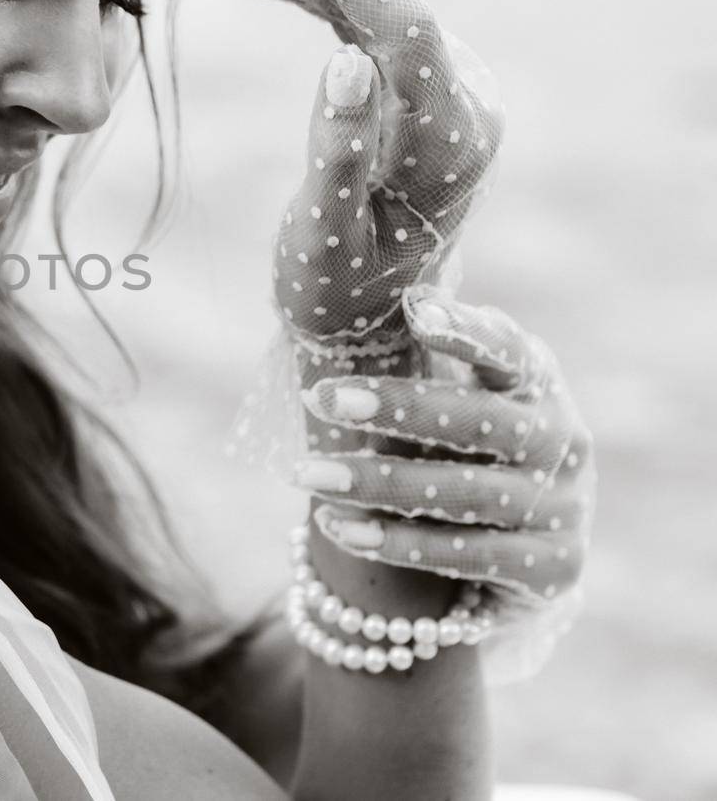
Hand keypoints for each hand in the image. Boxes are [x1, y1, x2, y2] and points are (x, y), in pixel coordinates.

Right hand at [203, 0, 506, 348]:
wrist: (367, 322)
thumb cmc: (337, 290)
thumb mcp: (325, 237)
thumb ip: (338, 154)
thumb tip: (347, 61)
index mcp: (450, 140)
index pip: (404, 29)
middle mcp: (460, 104)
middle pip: (385, 4)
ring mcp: (437, 93)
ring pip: (367, 7)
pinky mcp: (408, 91)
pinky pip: (358, 27)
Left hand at [292, 285, 596, 613]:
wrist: (536, 548)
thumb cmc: (478, 448)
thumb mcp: (468, 394)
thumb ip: (435, 355)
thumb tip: (398, 300)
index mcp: (539, 385)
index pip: (510, 350)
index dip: (467, 331)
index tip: (414, 311)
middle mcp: (563, 441)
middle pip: (479, 422)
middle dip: (395, 408)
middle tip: (320, 396)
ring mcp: (563, 507)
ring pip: (463, 493)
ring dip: (376, 483)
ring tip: (305, 474)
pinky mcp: (552, 568)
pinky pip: (463, 554)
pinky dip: (395, 541)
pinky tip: (338, 527)